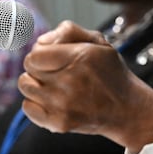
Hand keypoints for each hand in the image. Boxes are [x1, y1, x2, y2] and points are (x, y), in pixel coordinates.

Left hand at [18, 21, 152, 152]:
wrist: (127, 109)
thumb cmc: (111, 73)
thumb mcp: (99, 41)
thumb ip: (68, 31)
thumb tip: (41, 40)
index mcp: (81, 57)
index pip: (35, 53)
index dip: (41, 52)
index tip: (52, 56)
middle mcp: (71, 81)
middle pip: (29, 68)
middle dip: (39, 66)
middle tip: (56, 71)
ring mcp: (64, 105)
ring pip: (25, 86)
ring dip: (36, 83)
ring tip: (54, 85)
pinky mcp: (59, 123)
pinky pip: (27, 108)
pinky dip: (35, 103)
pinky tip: (52, 100)